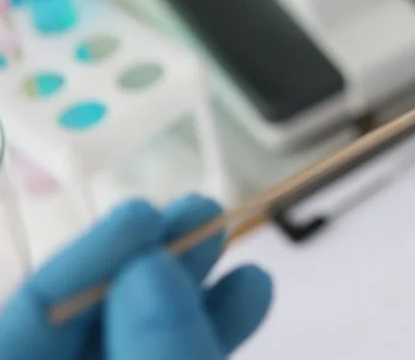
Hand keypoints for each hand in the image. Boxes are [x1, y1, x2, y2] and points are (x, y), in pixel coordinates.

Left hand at [0, 195, 272, 359]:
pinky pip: (169, 359)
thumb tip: (152, 269)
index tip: (143, 219)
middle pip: (75, 326)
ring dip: (182, 283)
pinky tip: (247, 291)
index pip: (18, 329)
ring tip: (223, 233)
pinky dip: (208, 326)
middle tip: (192, 213)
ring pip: (130, 339)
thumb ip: (158, 356)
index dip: (80, 266)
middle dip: (139, 262)